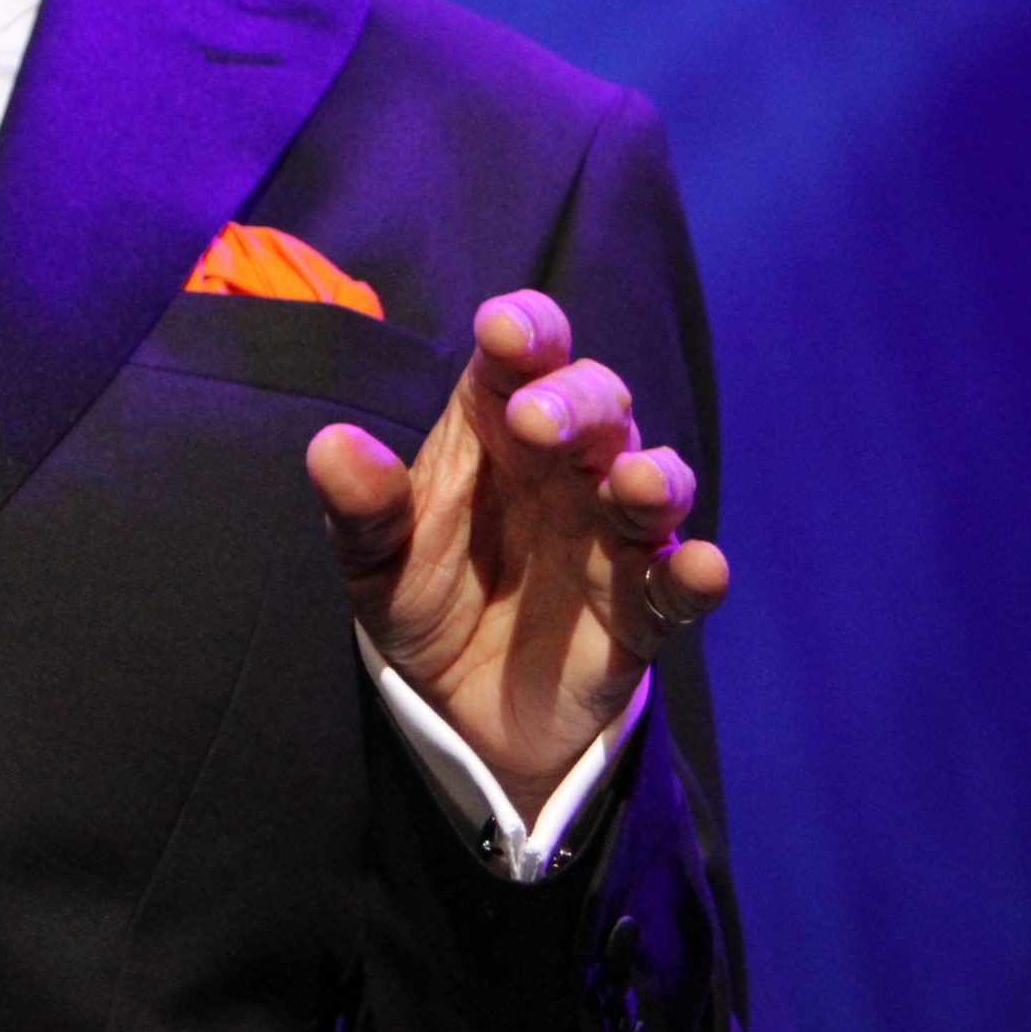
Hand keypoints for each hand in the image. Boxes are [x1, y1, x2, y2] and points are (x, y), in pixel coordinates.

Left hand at [303, 290, 728, 819]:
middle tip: (535, 422)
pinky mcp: (645, 607)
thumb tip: (331, 446)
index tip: (503, 329)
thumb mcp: (374, 558)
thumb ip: (362, 505)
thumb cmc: (422, 593)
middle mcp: (565, 467)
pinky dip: (696, 574)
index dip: (523, 333)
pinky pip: (681, 585)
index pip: (518, 361)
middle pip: (594, 404)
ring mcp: (612, 534)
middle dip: (573, 404)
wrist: (459, 702)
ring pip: (653, 483)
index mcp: (495, 428)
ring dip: (652, 477)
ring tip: (634, 483)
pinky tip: (700, 568)